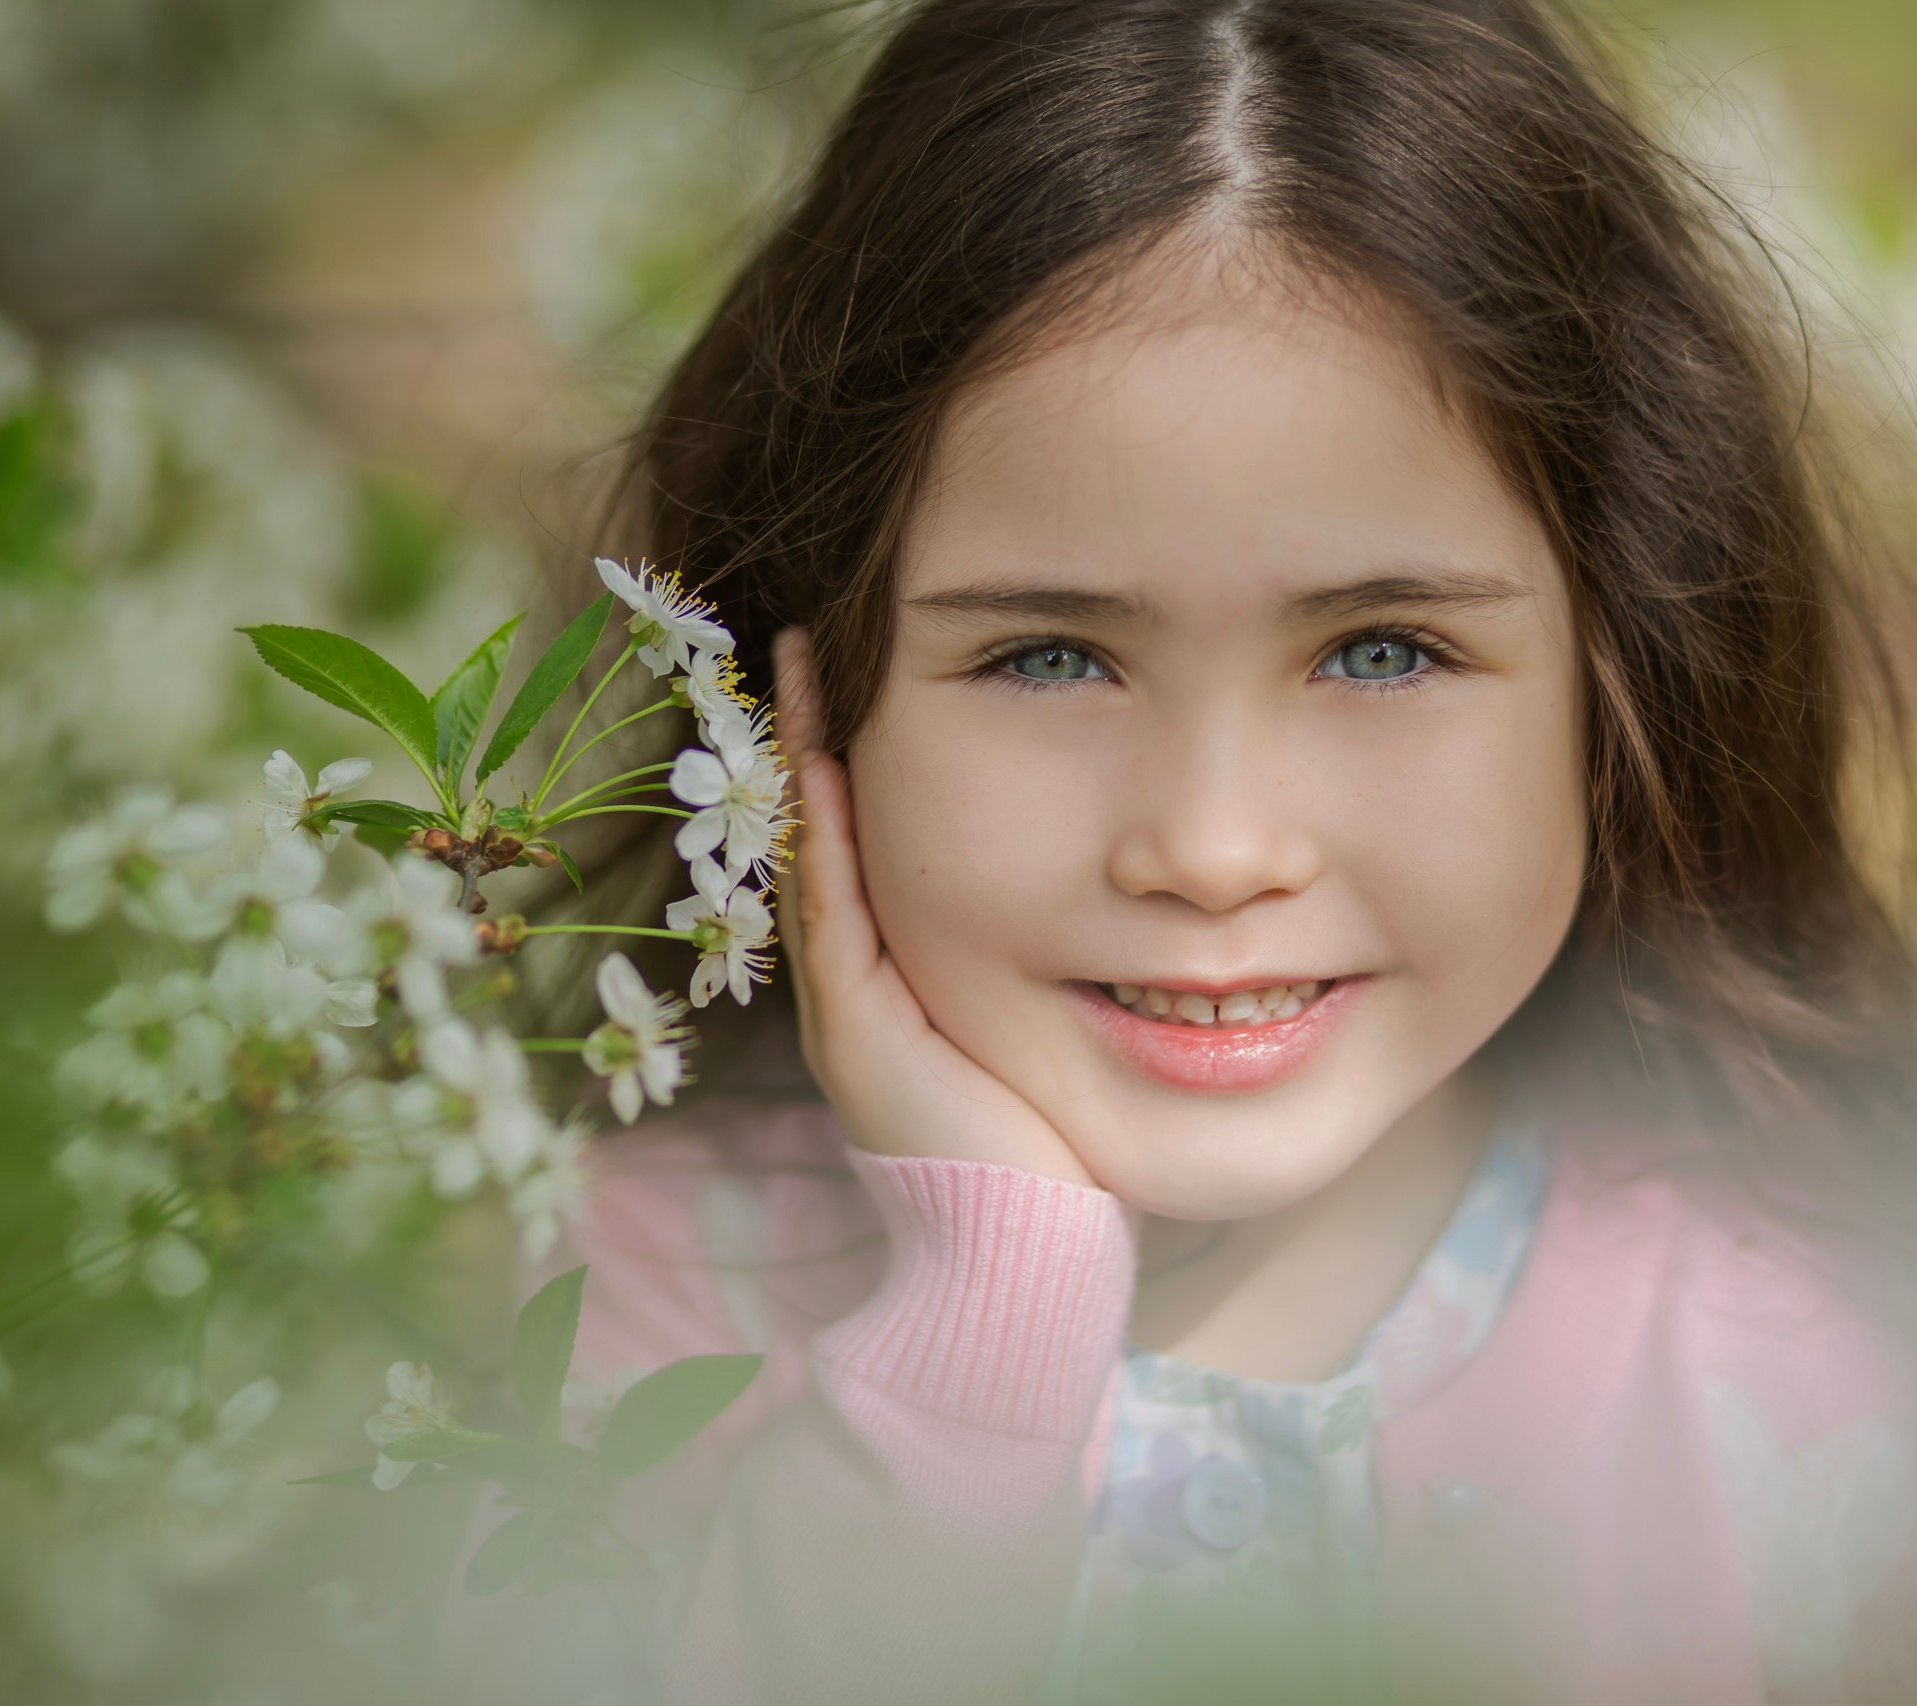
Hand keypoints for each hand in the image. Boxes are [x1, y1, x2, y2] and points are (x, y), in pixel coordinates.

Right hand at [772, 629, 1096, 1186]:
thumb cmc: (1051, 1154)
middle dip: (810, 737)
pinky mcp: (857, 1029)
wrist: (1024, 1255)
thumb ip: (1042, 965)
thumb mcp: (1043, 1031)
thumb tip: (1114, 895)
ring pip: (813, 859)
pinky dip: (824, 836)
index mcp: (898, 983)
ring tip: (802, 670)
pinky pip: (832, 911)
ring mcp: (847, 1005)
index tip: (853, 675)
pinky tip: (823, 764)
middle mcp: (857, 987)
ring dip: (802, 762)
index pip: (863, 846)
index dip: (849, 760)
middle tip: (807, 644)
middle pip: (821, 836)